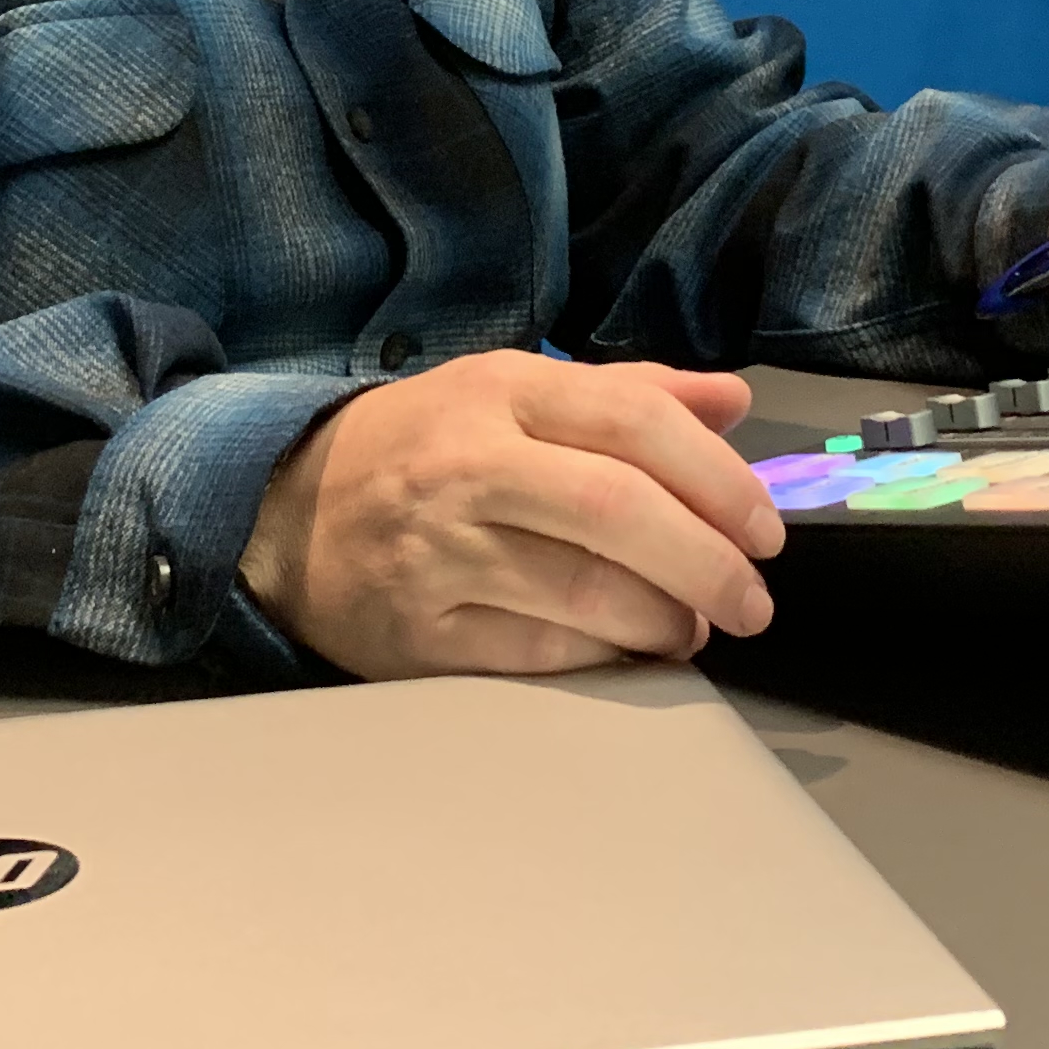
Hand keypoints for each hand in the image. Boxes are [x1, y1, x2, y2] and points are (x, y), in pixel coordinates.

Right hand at [239, 353, 783, 680]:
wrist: (283, 513)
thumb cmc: (420, 447)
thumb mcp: (510, 391)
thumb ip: (628, 393)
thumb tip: (732, 399)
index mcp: (498, 392)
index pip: (634, 421)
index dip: (719, 479)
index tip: (765, 528)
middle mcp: (467, 466)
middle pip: (618, 511)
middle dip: (708, 562)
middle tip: (751, 598)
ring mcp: (439, 555)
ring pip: (586, 593)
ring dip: (666, 619)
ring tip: (693, 624)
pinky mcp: (421, 636)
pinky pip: (542, 654)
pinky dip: (606, 657)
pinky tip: (631, 650)